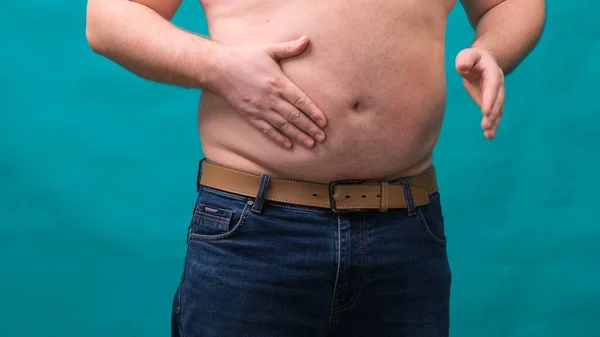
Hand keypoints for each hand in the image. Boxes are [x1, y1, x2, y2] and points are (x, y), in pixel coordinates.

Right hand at [212, 36, 326, 149]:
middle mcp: (270, 98)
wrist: (219, 68)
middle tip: (322, 138)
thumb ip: (289, 48)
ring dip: (298, 136)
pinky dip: (278, 138)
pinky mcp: (250, 115)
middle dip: (310, 128)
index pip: (300, 100)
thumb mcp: (268, 49)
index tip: (324, 122)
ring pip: (283, 126)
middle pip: (295, 116)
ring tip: (310, 144)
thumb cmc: (245, 57)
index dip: (313, 112)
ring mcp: (260, 109)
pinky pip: (266, 130)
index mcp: (278, 83)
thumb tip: (306, 39)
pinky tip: (288, 146)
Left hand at [455, 48, 504, 139]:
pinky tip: (489, 136)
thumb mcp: (467, 55)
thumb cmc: (471, 58)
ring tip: (488, 135)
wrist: (481, 62)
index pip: (492, 86)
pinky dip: (493, 125)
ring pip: (498, 109)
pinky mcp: (492, 102)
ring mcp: (496, 94)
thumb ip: (465, 59)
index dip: (489, 98)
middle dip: (492, 113)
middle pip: (497, 100)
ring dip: (494, 122)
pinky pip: (495, 114)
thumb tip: (462, 67)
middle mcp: (498, 84)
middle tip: (485, 125)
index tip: (485, 111)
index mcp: (492, 72)